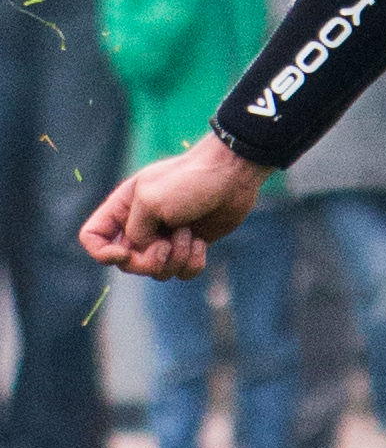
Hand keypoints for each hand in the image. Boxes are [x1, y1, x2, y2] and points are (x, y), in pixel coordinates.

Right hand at [80, 134, 270, 279]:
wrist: (232, 176)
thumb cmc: (189, 181)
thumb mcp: (151, 201)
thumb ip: (136, 232)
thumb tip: (143, 251)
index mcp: (123, 208)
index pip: (91, 238)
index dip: (102, 253)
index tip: (124, 252)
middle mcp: (141, 225)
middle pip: (127, 263)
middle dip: (147, 261)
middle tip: (166, 244)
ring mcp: (167, 237)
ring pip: (157, 271)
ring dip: (175, 258)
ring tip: (189, 233)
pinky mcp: (191, 246)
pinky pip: (183, 272)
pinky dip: (193, 262)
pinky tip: (202, 242)